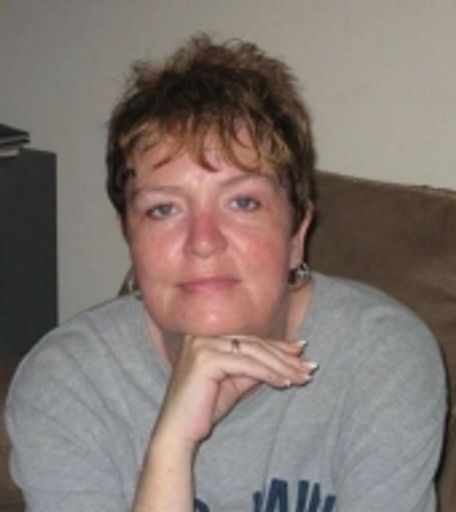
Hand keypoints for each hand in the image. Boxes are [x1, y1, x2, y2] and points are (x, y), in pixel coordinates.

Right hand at [153, 335, 316, 446]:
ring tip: (302, 376)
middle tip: (309, 367)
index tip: (300, 351)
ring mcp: (202, 345)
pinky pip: (246, 365)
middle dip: (284, 356)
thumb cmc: (203, 409)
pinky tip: (285, 382)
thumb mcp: (234, 382)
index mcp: (206, 338)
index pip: (248, 340)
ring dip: (282, 365)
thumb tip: (286, 358)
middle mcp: (202, 336)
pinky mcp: (205, 359)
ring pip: (253, 352)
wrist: (177, 432)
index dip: (277, 346)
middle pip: (253, 344)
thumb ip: (255, 368)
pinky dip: (269, 373)